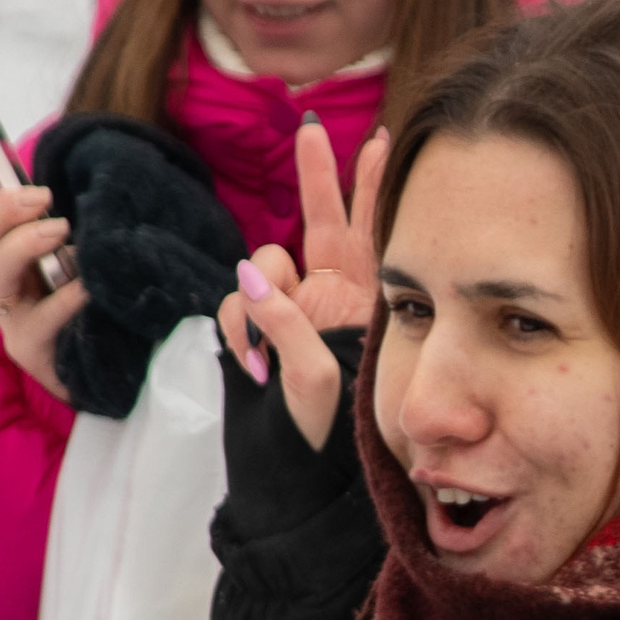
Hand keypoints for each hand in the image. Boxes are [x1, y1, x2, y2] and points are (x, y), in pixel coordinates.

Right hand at [0, 133, 88, 400]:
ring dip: (23, 243)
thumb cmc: (94, 300)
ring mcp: (13, 318)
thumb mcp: (78, 253)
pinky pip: (42, 321)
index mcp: (7, 255)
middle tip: (42, 196)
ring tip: (60, 229)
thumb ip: (66, 221)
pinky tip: (87, 286)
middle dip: (3, 208)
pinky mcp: (34, 352)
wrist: (111, 370)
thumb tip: (74, 174)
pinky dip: (64, 299)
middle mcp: (2, 283)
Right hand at [215, 121, 385, 448]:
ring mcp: (291, 313)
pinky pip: (236, 305)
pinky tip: (252, 367)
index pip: (372, 233)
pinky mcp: (256, 331)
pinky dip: (237, 328)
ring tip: (267, 359)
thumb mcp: (317, 379)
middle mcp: (331, 300)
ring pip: (264, 267)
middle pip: (322, 223)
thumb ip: (286, 321)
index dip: (373, 187)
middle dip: (315, 177)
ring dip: (258, 299)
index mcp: (365, 305)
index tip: (383, 138)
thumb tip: (247, 274)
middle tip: (312, 130)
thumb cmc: (326, 442)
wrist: (290, 488)